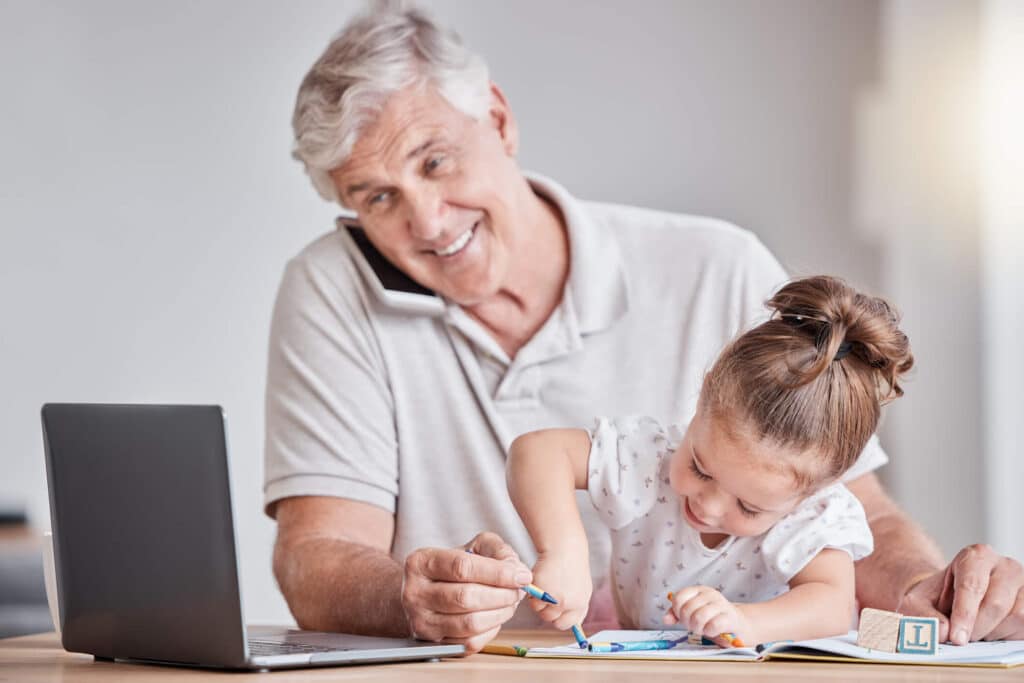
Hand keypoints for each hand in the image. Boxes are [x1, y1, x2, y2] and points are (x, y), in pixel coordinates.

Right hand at [401, 531, 530, 652]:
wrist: (427, 591)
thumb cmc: (454, 567)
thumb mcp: (474, 546)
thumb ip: (497, 550)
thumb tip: (516, 569)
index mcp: (421, 562)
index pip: (462, 567)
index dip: (497, 573)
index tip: (521, 575)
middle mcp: (414, 593)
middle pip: (465, 597)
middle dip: (501, 595)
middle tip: (519, 590)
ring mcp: (421, 621)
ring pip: (469, 623)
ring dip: (500, 613)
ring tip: (510, 602)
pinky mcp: (433, 643)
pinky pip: (469, 643)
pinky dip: (490, 631)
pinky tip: (495, 617)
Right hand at [528, 549, 591, 629]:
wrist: (564, 548)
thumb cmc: (572, 566)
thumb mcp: (582, 589)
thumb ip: (576, 607)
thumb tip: (574, 627)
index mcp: (580, 604)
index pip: (566, 624)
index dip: (559, 617)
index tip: (555, 610)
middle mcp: (569, 603)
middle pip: (550, 619)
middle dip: (546, 610)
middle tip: (547, 595)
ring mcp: (555, 597)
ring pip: (539, 611)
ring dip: (538, 601)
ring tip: (544, 585)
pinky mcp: (542, 589)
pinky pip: (531, 600)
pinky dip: (532, 593)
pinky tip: (539, 581)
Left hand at [665, 585, 750, 646]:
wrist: (738, 624)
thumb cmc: (712, 618)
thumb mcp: (693, 613)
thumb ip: (677, 614)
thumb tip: (666, 619)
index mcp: (699, 590)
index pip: (678, 597)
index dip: (677, 611)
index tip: (683, 618)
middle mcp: (710, 594)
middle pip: (687, 610)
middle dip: (688, 623)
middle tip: (694, 627)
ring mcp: (721, 604)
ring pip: (699, 617)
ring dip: (698, 628)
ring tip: (702, 629)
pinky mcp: (730, 617)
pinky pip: (713, 625)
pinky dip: (709, 631)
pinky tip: (712, 631)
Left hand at [899, 545, 1023, 643]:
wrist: (953, 598)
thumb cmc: (938, 598)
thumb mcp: (919, 602)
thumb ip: (925, 616)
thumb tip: (942, 632)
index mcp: (975, 556)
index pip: (971, 586)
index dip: (964, 615)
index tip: (957, 639)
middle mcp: (1004, 565)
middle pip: (995, 604)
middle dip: (977, 629)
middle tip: (963, 639)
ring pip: (1016, 617)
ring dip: (993, 633)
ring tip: (976, 631)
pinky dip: (1008, 635)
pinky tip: (992, 631)